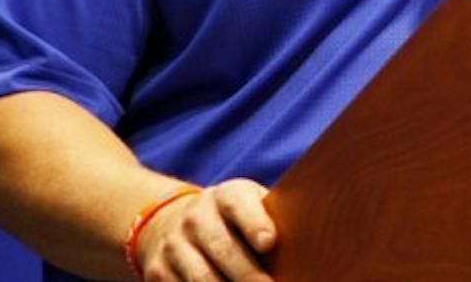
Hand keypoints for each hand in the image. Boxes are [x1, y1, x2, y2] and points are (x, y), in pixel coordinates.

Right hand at [134, 179, 275, 280]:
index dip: (255, 222)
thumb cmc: (231, 218)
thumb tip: (312, 243)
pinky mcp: (157, 271)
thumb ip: (272, 218)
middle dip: (250, 276)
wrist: (169, 221)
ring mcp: (174, 245)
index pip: (240, 205)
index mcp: (227, 196)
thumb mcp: (248, 206)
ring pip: (202, 279)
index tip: (269, 243)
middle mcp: (197, 218)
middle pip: (224, 251)